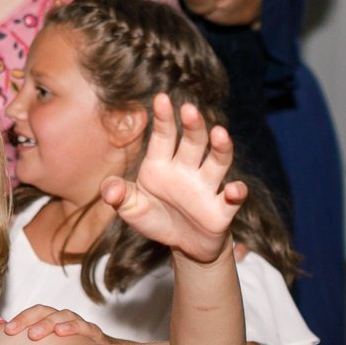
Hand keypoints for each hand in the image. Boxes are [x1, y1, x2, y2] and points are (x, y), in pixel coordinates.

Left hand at [0, 304, 110, 342]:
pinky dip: (73, 328)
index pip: (36, 314)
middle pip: (45, 312)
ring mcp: (81, 326)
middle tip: (12, 331)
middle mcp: (66, 320)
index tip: (7, 331)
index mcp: (54, 323)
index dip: (21, 319)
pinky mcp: (96, 335)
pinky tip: (61, 333)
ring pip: (64, 316)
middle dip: (28, 319)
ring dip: (47, 323)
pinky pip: (85, 327)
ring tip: (33, 334)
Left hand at [100, 94, 245, 264]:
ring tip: (220, 133)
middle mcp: (187, 169)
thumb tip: (109, 191)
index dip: (163, 118)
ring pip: (217, 162)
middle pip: (193, 142)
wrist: (182, 245)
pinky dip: (236, 193)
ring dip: (220, 148)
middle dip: (192, 125)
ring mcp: (206, 187)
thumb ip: (119, 195)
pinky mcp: (222, 210)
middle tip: (189, 109)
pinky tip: (234, 189)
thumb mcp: (131, 208)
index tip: (161, 98)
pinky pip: (231, 199)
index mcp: (161, 164)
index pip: (164, 136)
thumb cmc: (155, 218)